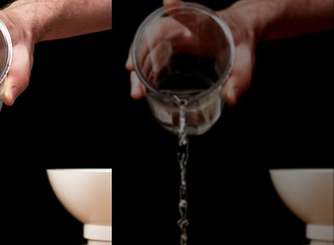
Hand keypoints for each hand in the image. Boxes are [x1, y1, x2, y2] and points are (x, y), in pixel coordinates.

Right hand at [126, 0, 255, 105]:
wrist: (240, 32)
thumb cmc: (241, 41)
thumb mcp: (244, 59)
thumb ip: (240, 78)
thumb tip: (231, 98)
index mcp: (202, 23)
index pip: (185, 13)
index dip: (176, 9)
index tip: (169, 4)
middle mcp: (181, 27)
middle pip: (153, 39)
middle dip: (140, 59)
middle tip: (136, 81)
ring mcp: (173, 38)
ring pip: (147, 50)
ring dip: (138, 72)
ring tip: (137, 93)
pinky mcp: (170, 48)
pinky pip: (151, 58)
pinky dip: (144, 73)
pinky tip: (143, 89)